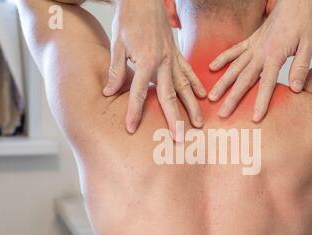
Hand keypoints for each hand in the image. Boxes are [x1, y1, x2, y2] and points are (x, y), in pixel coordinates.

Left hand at [103, 0, 205, 137]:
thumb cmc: (128, 19)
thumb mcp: (117, 44)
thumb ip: (116, 70)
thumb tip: (109, 93)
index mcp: (146, 60)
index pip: (139, 93)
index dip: (134, 112)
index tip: (131, 128)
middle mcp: (163, 62)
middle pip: (169, 95)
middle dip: (174, 118)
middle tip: (178, 137)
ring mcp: (173, 58)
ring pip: (184, 87)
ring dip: (192, 106)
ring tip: (199, 124)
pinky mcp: (176, 53)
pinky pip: (189, 72)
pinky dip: (196, 84)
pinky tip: (202, 96)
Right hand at [208, 0, 311, 121]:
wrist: (297, 0)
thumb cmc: (304, 20)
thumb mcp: (309, 43)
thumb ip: (300, 67)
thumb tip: (295, 89)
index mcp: (275, 54)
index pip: (266, 83)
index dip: (261, 101)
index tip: (255, 118)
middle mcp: (260, 51)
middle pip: (243, 79)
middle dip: (232, 98)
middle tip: (222, 114)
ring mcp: (253, 46)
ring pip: (234, 67)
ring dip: (222, 83)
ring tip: (211, 96)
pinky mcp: (251, 40)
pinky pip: (233, 51)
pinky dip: (222, 59)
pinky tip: (212, 68)